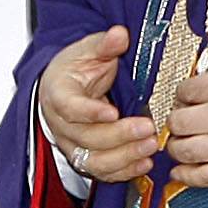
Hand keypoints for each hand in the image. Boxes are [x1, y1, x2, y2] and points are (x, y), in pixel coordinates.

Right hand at [33, 28, 158, 186]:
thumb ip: (104, 44)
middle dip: (119, 135)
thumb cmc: (73, 70)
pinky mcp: (85, 158)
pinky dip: (124, 171)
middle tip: (147, 127)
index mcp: (57, 94)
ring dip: (124, 156)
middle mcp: (61, 125)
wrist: (63, 88)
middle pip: (86, 138)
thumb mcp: (87, 50)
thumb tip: (119, 35)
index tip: (113, 111)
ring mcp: (72, 145)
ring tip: (150, 145)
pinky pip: (102, 173)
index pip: (69, 108)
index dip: (90, 112)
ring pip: (94, 161)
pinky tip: (144, 163)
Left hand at [156, 43, 207, 190]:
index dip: (184, 93)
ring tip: (182, 144)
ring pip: (182, 149)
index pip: (184, 90)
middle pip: (177, 121)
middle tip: (183, 121)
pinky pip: (200, 177)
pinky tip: (180, 172)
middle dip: (178, 120)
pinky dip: (185, 175)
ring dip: (178, 147)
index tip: (187, 98)